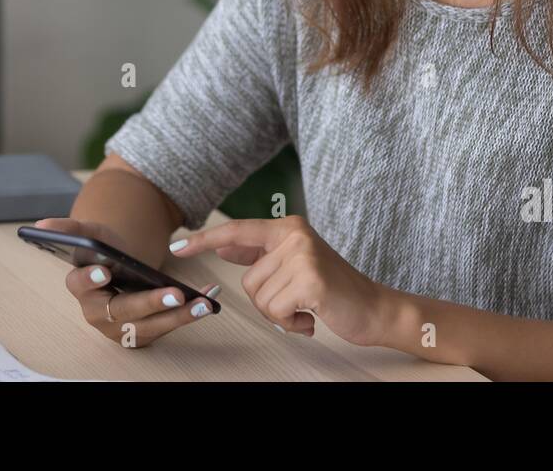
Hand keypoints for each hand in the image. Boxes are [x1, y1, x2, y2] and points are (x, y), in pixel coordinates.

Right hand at [33, 217, 219, 347]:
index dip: (90, 279)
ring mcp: (121, 328)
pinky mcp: (142, 334)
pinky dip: (188, 316)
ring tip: (202, 303)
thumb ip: (70, 229)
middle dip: (150, 304)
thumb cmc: (103, 252)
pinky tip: (208, 302)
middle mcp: (98, 314)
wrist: (120, 267)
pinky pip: (166, 327)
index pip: (80, 285)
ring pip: (150, 325)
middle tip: (175, 293)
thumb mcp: (90, 233)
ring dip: (178, 316)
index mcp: (81, 287)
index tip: (104, 270)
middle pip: (123, 311)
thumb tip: (42, 226)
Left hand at [167, 215, 389, 345]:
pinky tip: (312, 316)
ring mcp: (303, 256)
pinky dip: (291, 324)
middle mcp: (294, 235)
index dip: (204, 241)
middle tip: (298, 302)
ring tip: (307, 308)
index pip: (237, 231)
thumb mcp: (295, 263)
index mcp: (288, 228)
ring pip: (260, 299)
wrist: (374, 308)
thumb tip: (224, 246)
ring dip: (281, 315)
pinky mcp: (310, 280)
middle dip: (268, 301)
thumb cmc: (333, 290)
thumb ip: (261, 254)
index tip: (177, 248)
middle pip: (248, 280)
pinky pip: (276, 311)